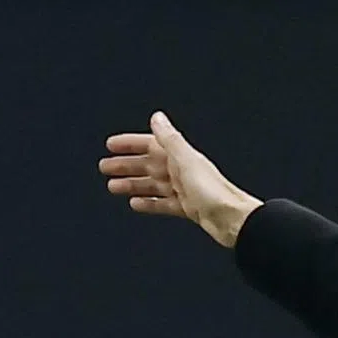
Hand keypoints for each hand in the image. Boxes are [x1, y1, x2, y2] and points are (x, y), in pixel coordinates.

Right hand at [99, 111, 262, 247]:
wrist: (232, 219)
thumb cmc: (213, 191)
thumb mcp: (186, 160)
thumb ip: (170, 139)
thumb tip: (157, 117)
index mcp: (181, 157)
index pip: (150, 145)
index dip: (130, 144)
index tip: (111, 145)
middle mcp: (182, 172)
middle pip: (148, 165)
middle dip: (126, 165)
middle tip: (105, 167)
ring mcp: (185, 190)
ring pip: (152, 185)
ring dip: (132, 184)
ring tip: (112, 187)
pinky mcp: (187, 209)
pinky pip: (163, 203)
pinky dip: (148, 203)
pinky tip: (135, 204)